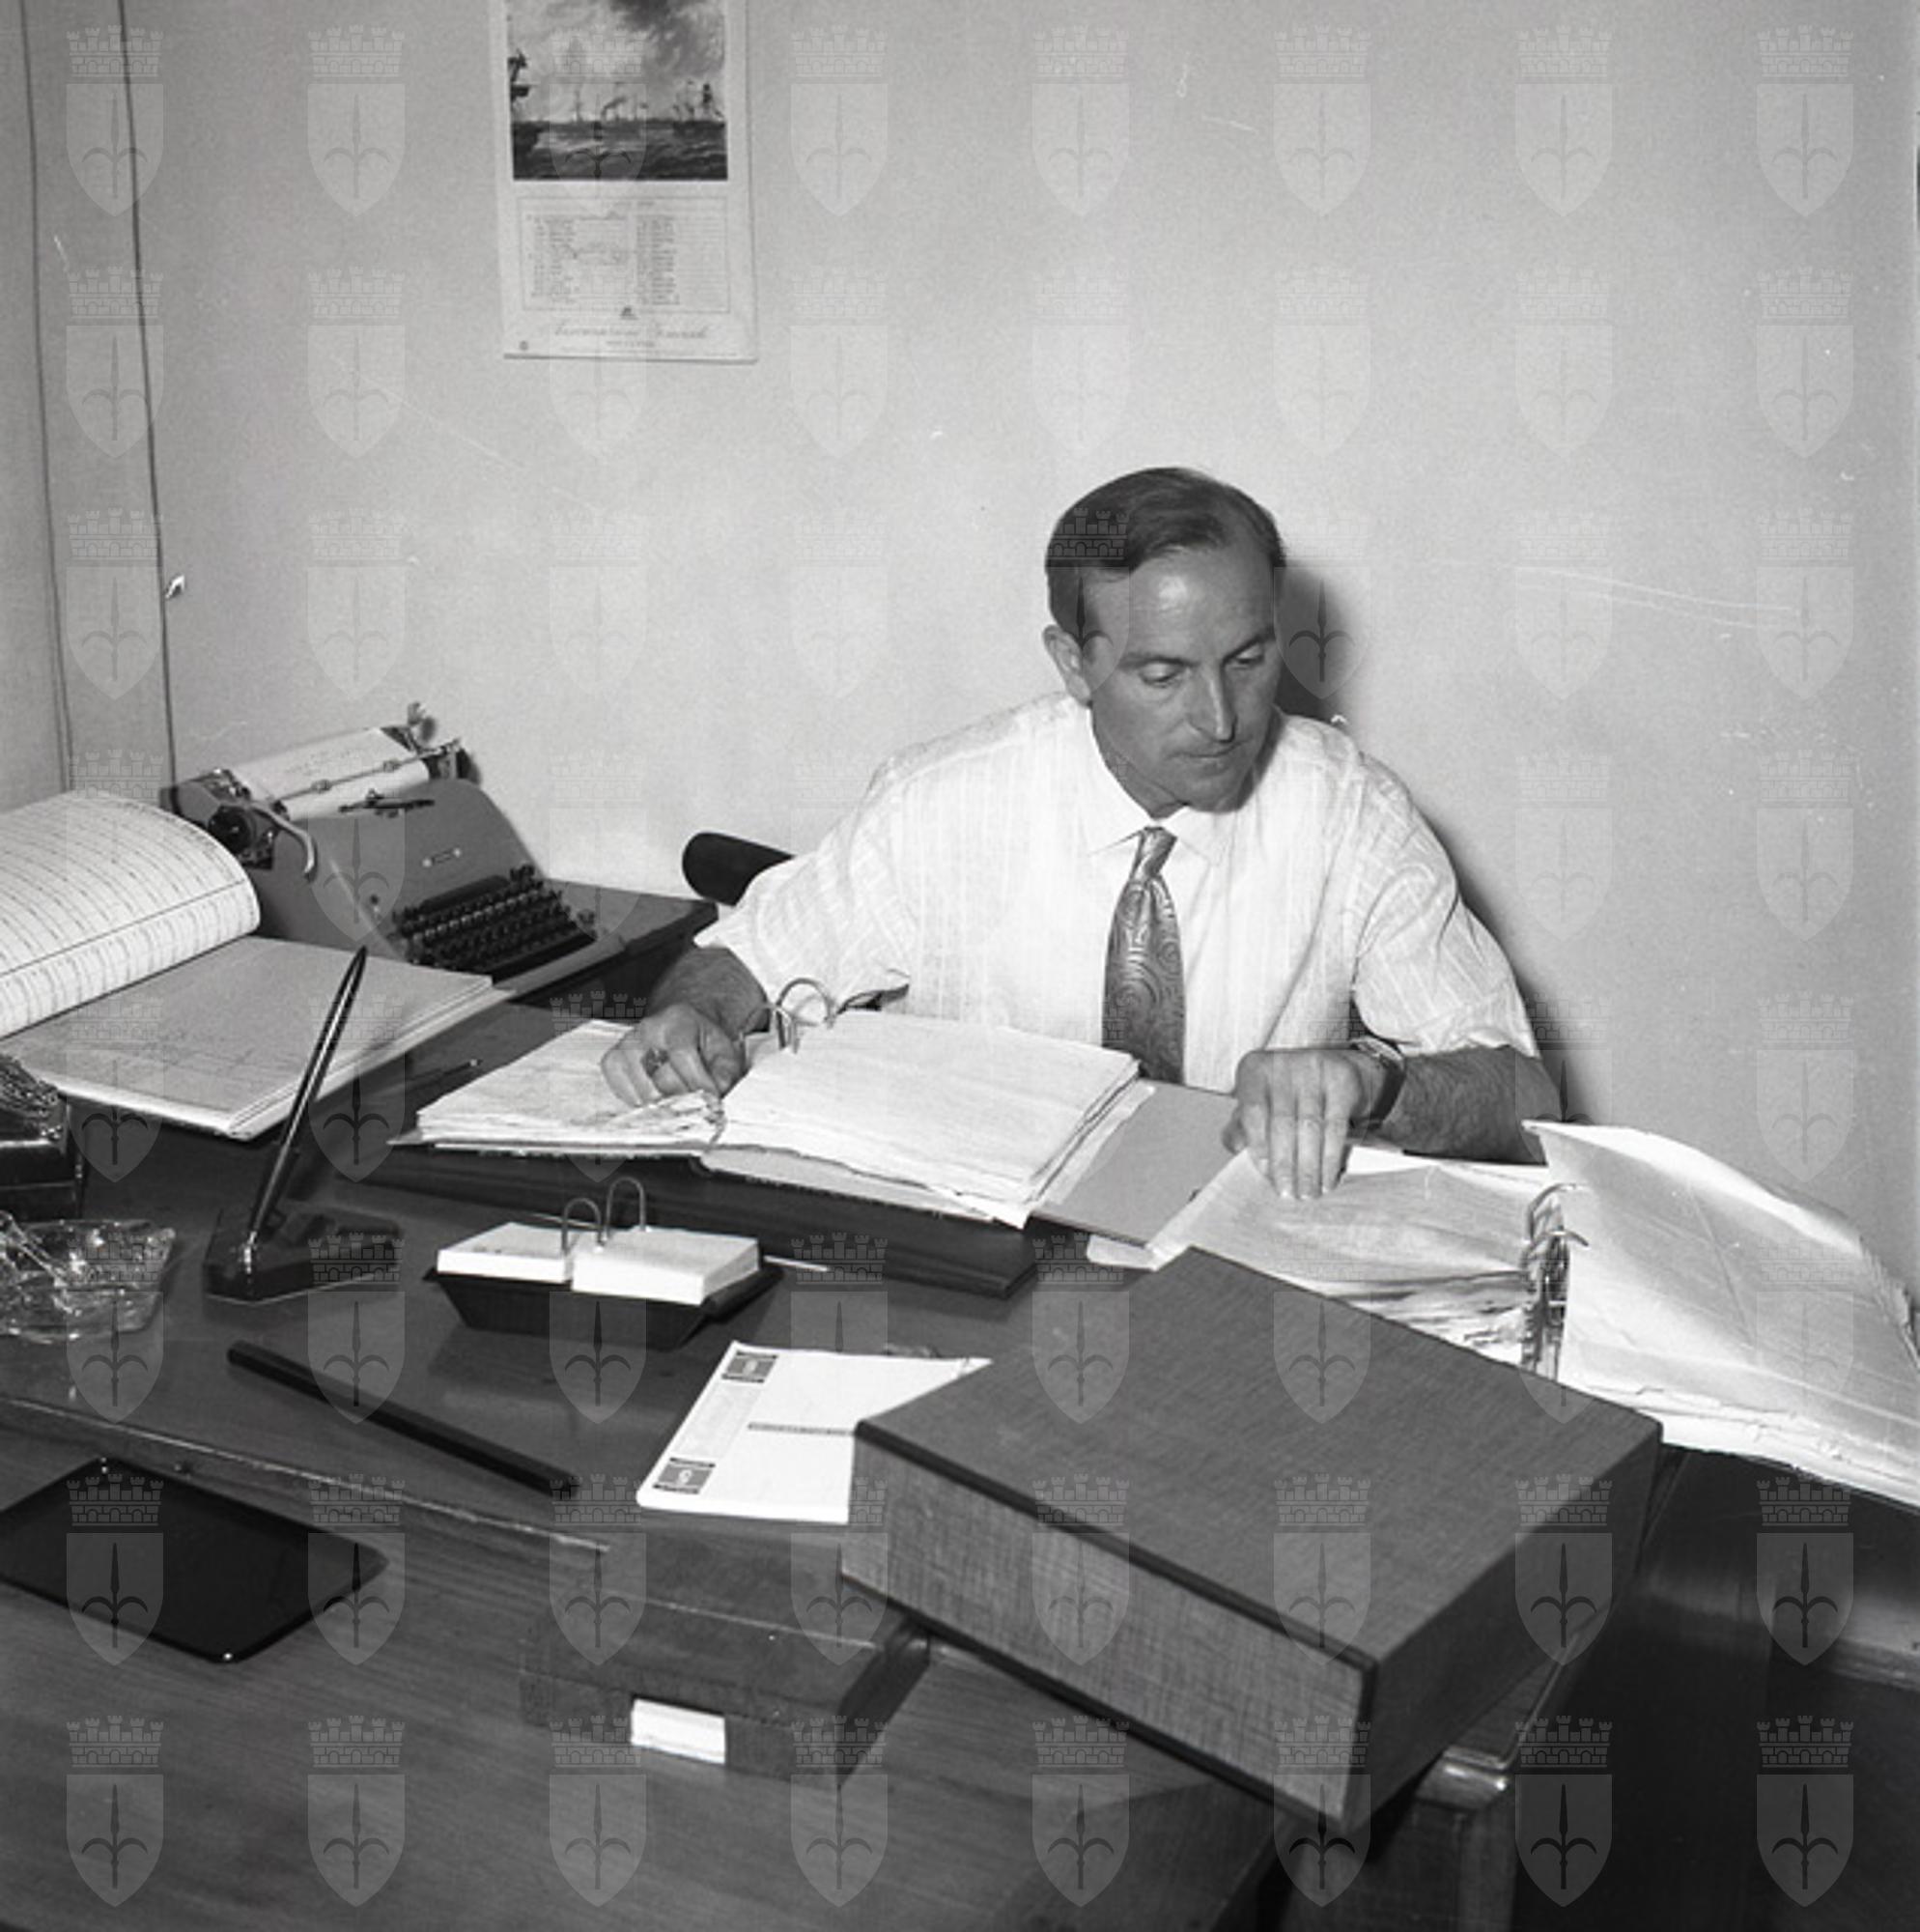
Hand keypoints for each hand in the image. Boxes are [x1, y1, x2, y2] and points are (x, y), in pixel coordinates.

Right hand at [600, 1005, 745, 1103]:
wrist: (684, 1030)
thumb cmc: (702, 1042)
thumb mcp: (725, 1053)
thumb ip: (725, 1075)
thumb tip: (714, 1099)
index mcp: (678, 1020)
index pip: (682, 1055)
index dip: (698, 1083)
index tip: (711, 1102)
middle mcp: (647, 1030)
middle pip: (661, 1079)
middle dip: (683, 1099)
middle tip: (696, 1103)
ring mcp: (626, 1045)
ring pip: (642, 1092)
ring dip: (663, 1105)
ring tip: (677, 1098)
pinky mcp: (612, 1061)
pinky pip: (622, 1093)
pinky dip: (641, 1103)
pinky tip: (656, 1096)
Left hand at [1223, 1047, 1380, 1200]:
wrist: (1338, 1073)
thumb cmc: (1291, 1095)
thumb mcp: (1263, 1104)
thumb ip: (1243, 1126)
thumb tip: (1234, 1145)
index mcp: (1254, 1070)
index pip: (1253, 1112)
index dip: (1258, 1147)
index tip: (1266, 1176)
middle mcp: (1282, 1064)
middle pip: (1282, 1122)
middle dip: (1285, 1163)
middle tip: (1289, 1193)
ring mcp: (1313, 1068)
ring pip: (1309, 1127)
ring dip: (1309, 1167)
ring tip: (1308, 1192)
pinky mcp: (1341, 1079)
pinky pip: (1335, 1126)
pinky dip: (1330, 1158)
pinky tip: (1328, 1178)